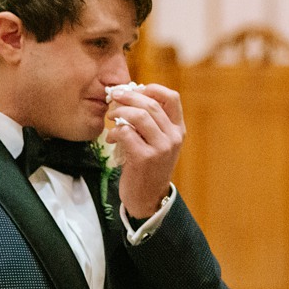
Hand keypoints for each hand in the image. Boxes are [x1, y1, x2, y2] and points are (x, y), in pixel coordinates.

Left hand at [107, 83, 184, 221]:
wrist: (148, 200)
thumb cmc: (148, 169)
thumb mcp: (158, 144)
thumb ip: (151, 123)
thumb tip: (131, 95)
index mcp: (178, 130)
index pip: (172, 98)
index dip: (153, 88)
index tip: (135, 88)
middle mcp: (173, 138)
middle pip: (151, 104)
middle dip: (128, 96)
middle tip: (113, 97)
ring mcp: (160, 148)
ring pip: (139, 116)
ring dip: (120, 112)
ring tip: (110, 116)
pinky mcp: (144, 158)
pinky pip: (126, 133)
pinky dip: (115, 132)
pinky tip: (111, 138)